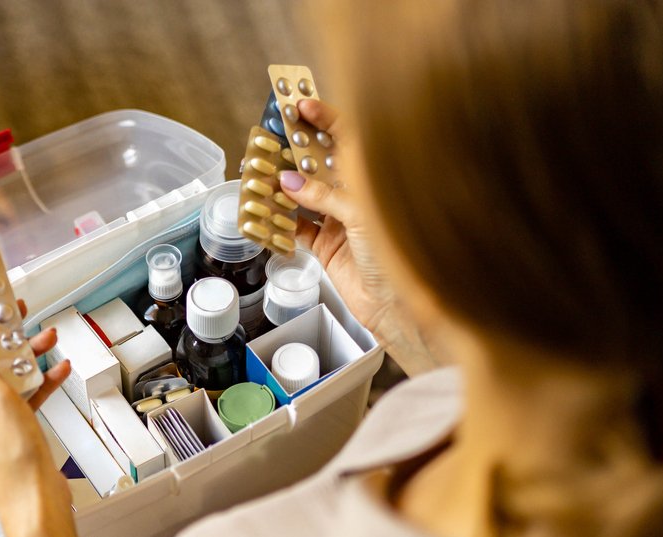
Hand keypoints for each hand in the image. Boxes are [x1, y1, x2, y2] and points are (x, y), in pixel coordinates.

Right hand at [279, 99, 442, 374]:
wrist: (401, 305)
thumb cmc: (401, 254)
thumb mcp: (362, 215)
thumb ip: (325, 196)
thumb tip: (290, 182)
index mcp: (373, 179)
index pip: (347, 138)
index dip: (324, 119)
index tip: (301, 106)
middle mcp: (355, 196)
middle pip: (320, 164)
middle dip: (296, 152)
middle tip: (271, 140)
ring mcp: (339, 220)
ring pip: (304, 195)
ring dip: (282, 187)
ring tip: (261, 174)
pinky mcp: (326, 246)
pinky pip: (296, 228)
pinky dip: (280, 222)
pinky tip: (267, 212)